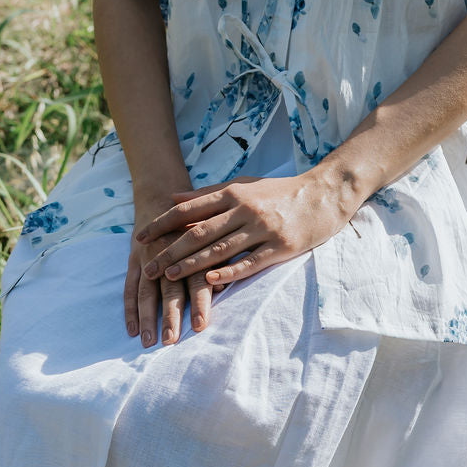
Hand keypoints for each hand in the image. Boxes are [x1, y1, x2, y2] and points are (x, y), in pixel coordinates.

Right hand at [125, 188, 213, 346]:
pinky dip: (129, 310)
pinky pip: (129, 288)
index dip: (198, 303)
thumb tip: (221, 287)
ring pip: (146, 292)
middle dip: (169, 316)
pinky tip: (132, 330)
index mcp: (191, 249)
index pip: (195, 280)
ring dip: (147, 318)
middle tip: (171, 341)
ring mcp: (146, 259)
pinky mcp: (133, 262)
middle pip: (168, 290)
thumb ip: (216, 260)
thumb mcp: (210, 235)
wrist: (162, 198)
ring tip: (148, 342)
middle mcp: (167, 255)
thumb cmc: (195, 223)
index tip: (200, 327)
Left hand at [133, 170, 352, 289]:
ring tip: (170, 276)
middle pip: (199, 232)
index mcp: (233, 193)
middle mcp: (244, 210)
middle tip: (148, 267)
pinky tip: (210, 282)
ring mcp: (262, 229)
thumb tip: (173, 197)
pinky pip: (250, 263)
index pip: (189, 209)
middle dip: (170, 250)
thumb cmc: (280, 192)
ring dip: (192, 264)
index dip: (162, 223)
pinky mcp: (280, 248)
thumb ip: (208, 193)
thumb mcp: (243, 184)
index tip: (141, 237)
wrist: (325, 194)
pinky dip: (229, 272)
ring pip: (220, 249)